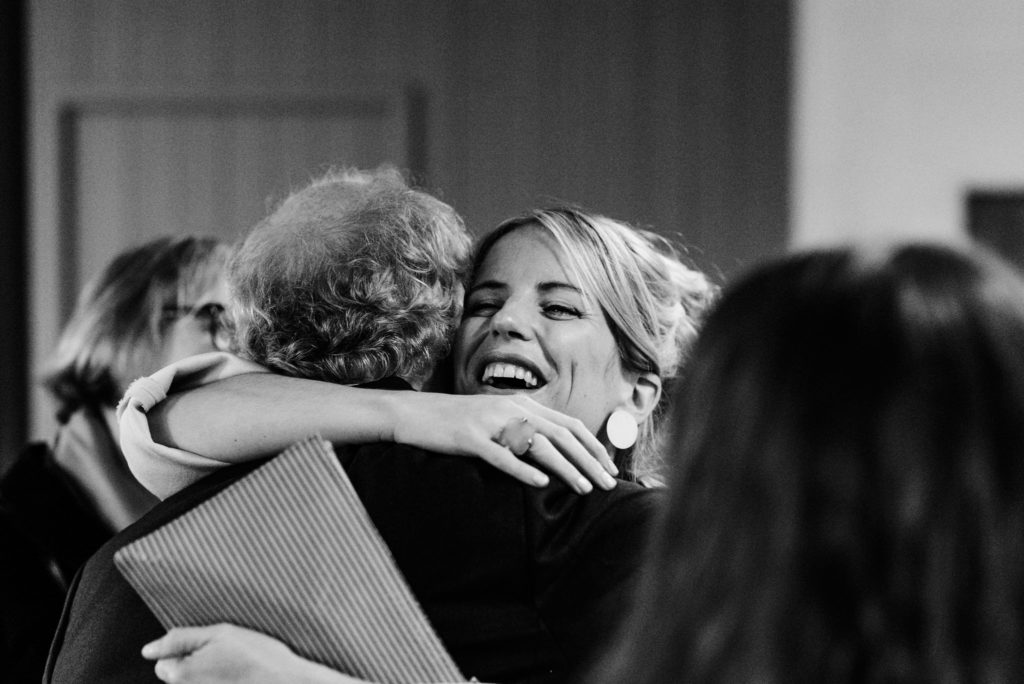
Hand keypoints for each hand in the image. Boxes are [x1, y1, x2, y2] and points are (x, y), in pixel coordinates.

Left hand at [141, 624, 364, 683]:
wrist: (286, 681)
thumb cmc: (256, 655)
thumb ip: (180, 639)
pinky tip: (239, 677)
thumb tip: (148, 649)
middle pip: (178, 676)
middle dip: (194, 664)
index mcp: (182, 675)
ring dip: (209, 674)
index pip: (163, 663)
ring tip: (235, 666)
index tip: (208, 645)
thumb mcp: (219, 634)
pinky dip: (221, 681)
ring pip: (196, 683)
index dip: (183, 650)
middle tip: (224, 653)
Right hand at [390, 392, 617, 493]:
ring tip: (584, 487)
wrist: (414, 414)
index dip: (593, 446)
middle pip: (561, 435)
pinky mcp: (470, 438)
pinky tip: (540, 483)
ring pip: (538, 445)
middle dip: (589, 460)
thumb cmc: (457, 422)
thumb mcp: (496, 420)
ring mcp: (491, 422)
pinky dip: (523, 469)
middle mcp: (511, 409)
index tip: (609, 467)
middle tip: (608, 484)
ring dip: (566, 467)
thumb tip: (554, 453)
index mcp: (521, 404)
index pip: (568, 424)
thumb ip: (523, 430)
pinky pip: (501, 455)